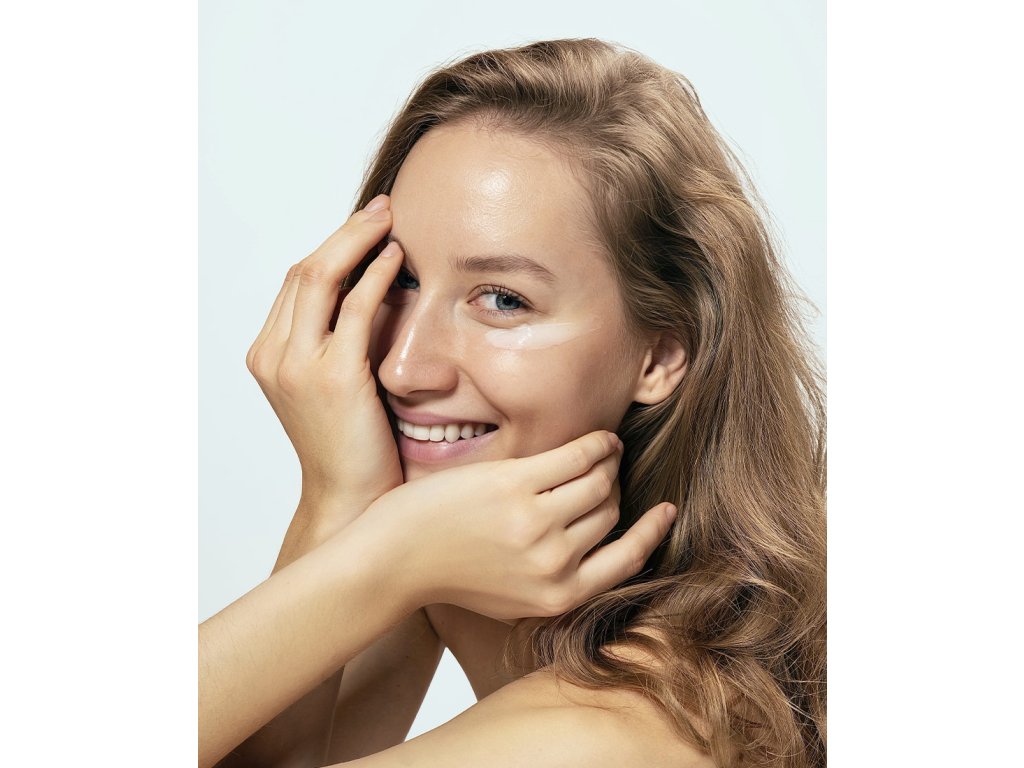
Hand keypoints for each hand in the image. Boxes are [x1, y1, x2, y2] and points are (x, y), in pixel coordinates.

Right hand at [246, 194, 404, 527]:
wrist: (350, 500)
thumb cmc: (353, 447)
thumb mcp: (337, 386)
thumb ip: (341, 341)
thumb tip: (375, 292)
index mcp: (268, 355)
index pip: (296, 283)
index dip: (331, 246)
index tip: (366, 226)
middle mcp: (272, 355)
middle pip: (304, 271)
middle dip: (344, 233)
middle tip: (382, 209)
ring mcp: (296, 366)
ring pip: (319, 277)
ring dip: (356, 240)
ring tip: (390, 220)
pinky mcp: (331, 376)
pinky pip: (353, 308)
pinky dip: (375, 275)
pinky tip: (397, 258)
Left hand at [351, 430, 676, 621]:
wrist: (396, 559)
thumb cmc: (454, 572)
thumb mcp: (516, 597)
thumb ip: (560, 577)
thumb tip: (605, 537)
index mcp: (558, 596)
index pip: (628, 559)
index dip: (652, 532)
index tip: (666, 511)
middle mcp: (554, 563)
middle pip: (611, 511)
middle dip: (614, 488)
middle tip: (607, 471)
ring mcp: (536, 523)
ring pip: (600, 480)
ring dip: (608, 461)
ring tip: (605, 450)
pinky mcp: (515, 485)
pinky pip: (577, 456)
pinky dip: (597, 443)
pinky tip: (599, 438)